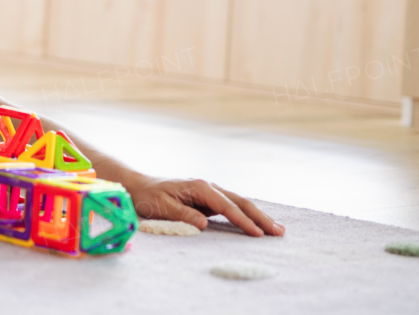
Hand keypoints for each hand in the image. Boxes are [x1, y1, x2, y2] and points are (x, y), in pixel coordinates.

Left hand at [128, 176, 283, 237]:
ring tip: (277, 229)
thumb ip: (183, 215)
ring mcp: (209, 192)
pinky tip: (258, 224)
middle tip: (279, 232)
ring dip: (257, 216)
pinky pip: (231, 207)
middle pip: (240, 201)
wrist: (139, 186)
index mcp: (199, 187)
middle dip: (260, 217)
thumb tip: (204, 224)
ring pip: (239, 203)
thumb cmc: (148, 197)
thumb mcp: (162, 208)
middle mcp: (208, 186)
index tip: (258, 233)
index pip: (227, 206)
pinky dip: (246, 215)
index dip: (243, 220)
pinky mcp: (208, 199)